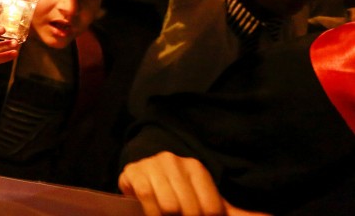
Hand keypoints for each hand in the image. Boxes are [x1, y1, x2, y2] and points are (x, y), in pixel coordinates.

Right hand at [119, 152, 270, 215]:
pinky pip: (147, 198)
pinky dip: (150, 212)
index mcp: (196, 168)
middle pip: (189, 209)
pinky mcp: (134, 171)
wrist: (144, 179)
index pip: (210, 209)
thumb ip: (238, 214)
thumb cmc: (180, 196)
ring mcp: (153, 164)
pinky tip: (152, 211)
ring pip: (169, 206)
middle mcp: (175, 161)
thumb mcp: (209, 204)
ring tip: (165, 215)